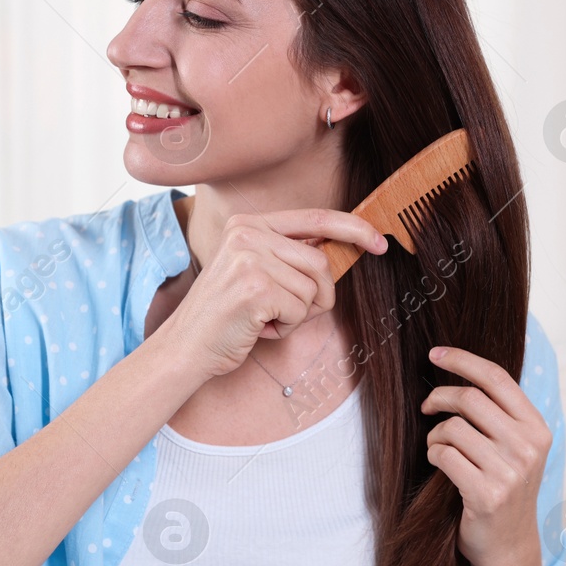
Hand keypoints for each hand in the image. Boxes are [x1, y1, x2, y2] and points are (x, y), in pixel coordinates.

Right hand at [164, 208, 387, 378]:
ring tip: (266, 318)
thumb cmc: (228, 317)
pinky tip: (259, 327)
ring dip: (298, 314)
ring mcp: (250, 258)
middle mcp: (247, 233)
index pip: (316, 218)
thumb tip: (345, 247)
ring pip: (313, 289)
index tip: (380, 243)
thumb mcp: (256, 272)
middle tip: (287, 313)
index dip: (354, 229)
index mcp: (249, 223)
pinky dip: (287, 327)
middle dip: (317, 296)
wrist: (186, 347)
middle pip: (320, 262)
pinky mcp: (255, 288)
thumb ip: (291, 256)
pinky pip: (300, 310)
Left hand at [420, 345, 551, 565]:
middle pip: (469, 398)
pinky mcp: (486, 494)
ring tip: (438, 447)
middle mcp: (528, 447)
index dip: (463, 360)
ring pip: (452, 428)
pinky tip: (439, 465)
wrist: (508, 545)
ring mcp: (509, 472)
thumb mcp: (516, 448)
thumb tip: (460, 369)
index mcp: (537, 428)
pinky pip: (444, 455)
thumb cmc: (504, 488)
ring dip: (435, 435)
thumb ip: (500, 414)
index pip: (497, 378)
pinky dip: (433, 455)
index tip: (435, 353)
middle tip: (426, 407)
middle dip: (439, 397)